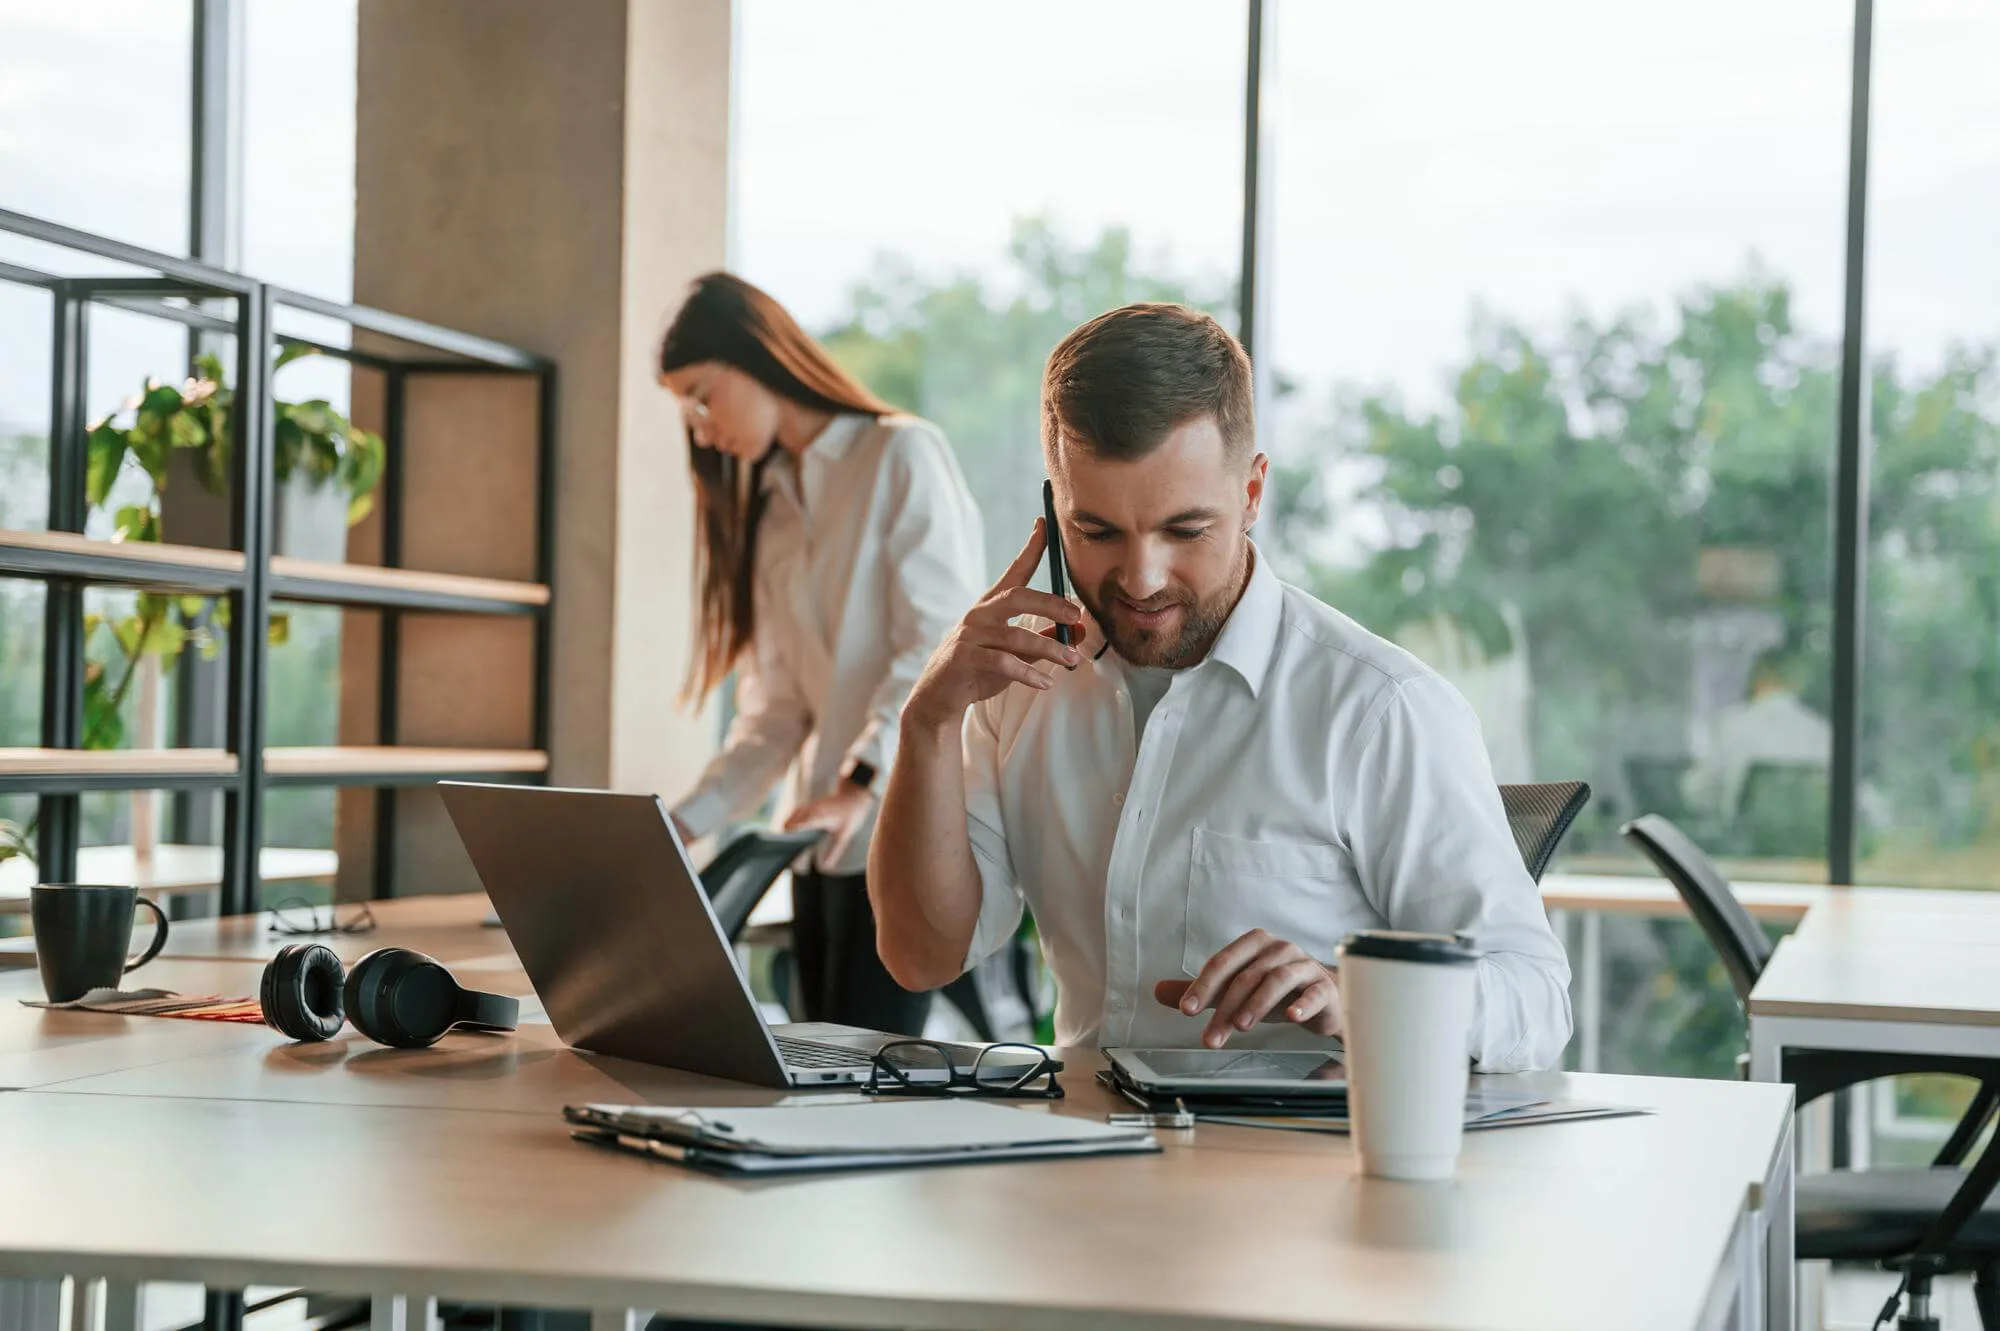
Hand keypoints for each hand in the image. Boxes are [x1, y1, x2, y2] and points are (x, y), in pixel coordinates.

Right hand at [782, 783, 874, 864]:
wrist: (855, 796)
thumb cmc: (851, 815)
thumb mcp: (845, 835)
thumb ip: (834, 851)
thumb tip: (826, 867)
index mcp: (822, 816)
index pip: (804, 822)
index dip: (793, 829)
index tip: (784, 839)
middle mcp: (814, 809)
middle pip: (794, 818)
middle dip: (785, 830)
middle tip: (777, 846)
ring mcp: (811, 805)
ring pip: (793, 814)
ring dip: (786, 824)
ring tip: (778, 840)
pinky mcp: (811, 805)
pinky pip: (796, 812)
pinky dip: (790, 820)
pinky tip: (786, 830)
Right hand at [902, 520, 1085, 730]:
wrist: (939, 696)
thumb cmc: (979, 669)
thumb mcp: (1014, 653)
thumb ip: (1044, 640)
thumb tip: (1080, 632)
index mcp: (992, 606)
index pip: (1014, 571)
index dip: (1031, 547)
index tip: (1044, 523)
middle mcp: (980, 614)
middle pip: (1018, 596)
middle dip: (1050, 603)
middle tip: (1076, 615)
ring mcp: (970, 635)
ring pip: (1016, 635)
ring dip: (1048, 648)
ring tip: (1071, 660)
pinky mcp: (965, 658)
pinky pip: (1002, 662)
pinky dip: (1028, 673)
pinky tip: (1045, 683)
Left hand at [1154, 929, 1342, 1048]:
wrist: (1324, 999)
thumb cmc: (1277, 990)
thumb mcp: (1236, 989)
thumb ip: (1202, 990)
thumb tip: (1158, 992)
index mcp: (1255, 944)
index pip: (1223, 963)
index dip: (1203, 986)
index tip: (1186, 1009)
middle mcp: (1280, 949)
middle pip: (1246, 976)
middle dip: (1225, 1008)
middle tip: (1210, 1037)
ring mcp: (1305, 966)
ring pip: (1277, 980)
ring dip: (1257, 1004)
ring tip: (1241, 1026)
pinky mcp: (1325, 987)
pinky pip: (1314, 992)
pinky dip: (1302, 1004)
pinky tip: (1291, 1017)